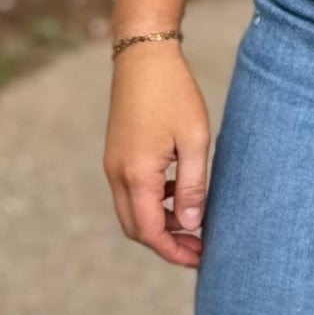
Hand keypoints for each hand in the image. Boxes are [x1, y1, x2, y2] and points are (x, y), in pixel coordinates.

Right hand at [104, 41, 211, 267]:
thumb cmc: (175, 93)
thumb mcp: (194, 140)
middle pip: (136, 229)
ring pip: (131, 212)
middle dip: (165, 243)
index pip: (151, 232)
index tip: (201, 258)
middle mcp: (117, 174)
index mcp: (137, 174)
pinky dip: (151, 203)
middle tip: (198, 246)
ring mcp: (112, 164)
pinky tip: (177, 191)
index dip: (175, 251)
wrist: (143, 56)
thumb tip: (192, 225)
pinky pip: (129, 192)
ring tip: (193, 219)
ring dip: (159, 223)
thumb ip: (193, 185)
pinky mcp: (115, 155)